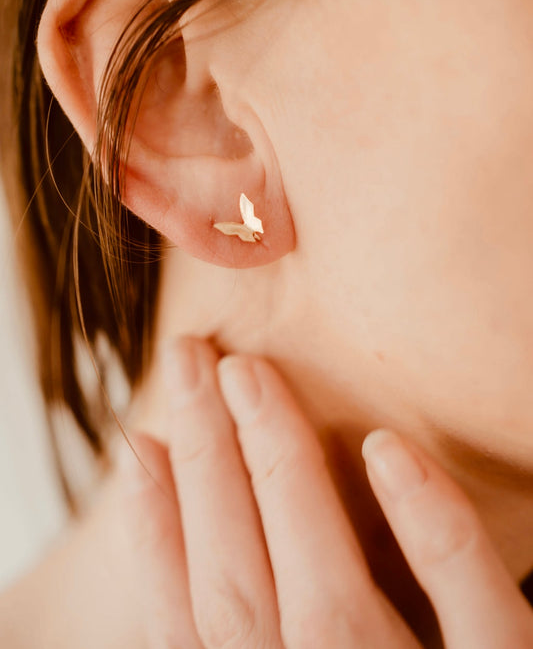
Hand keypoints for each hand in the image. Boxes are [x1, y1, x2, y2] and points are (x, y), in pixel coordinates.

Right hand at [117, 336, 532, 647]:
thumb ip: (239, 627)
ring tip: (244, 373)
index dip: (153, 529)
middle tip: (189, 359)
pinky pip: (472, 611)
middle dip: (205, 462)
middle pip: (238, 585)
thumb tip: (180, 532)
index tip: (138, 440)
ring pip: (326, 591)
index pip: (190, 620)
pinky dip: (430, 530)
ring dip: (276, 470)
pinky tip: (386, 449)